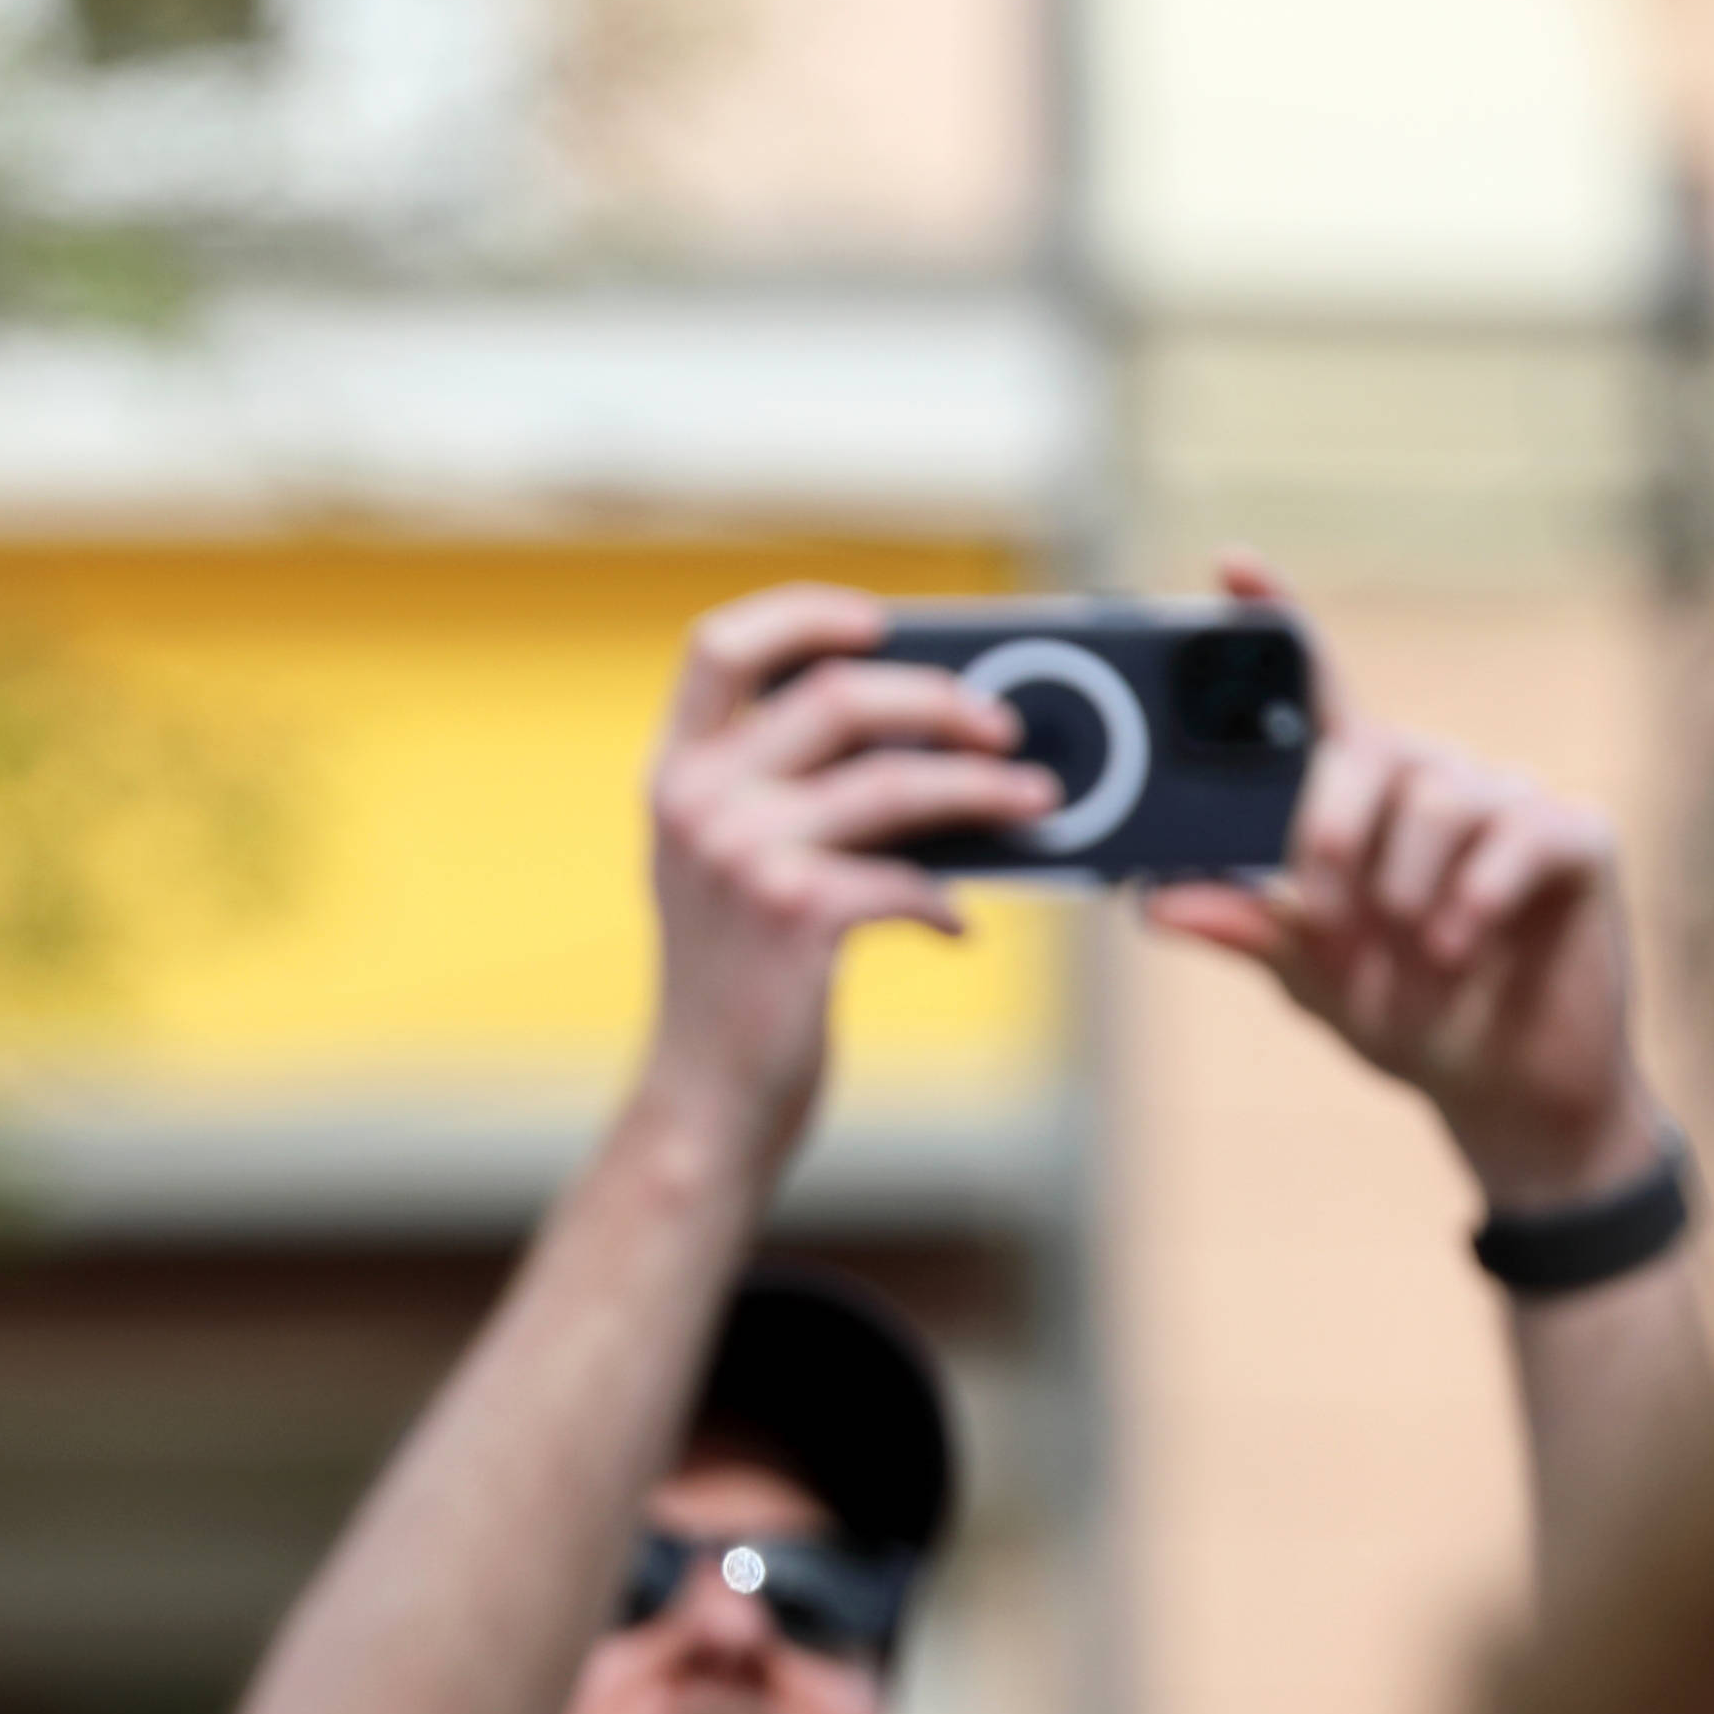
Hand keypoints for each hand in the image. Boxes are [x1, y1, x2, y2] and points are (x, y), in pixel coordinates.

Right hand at [640, 585, 1060, 1166]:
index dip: (804, 612)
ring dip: (984, 786)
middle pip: (840, 694)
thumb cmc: (735, 982)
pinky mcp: (794, 916)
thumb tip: (927, 740)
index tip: (879, 623)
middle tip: (1004, 726)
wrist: (704, 1101)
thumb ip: (784, 794)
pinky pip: (907, 875)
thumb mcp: (729, 870)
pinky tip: (955, 925)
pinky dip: (946, 898)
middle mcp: (695, 802)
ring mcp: (738, 857)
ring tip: (1038, 798)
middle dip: (942, 699)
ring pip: (895, 778)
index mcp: (674, 774)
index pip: (719, 644)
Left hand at [1137, 563, 1666, 1213]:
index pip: (1314, 694)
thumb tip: (1153, 899)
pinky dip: (1472, 896)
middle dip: (1330, 833)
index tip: (1230, 566)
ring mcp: (1510, 803)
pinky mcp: (1575, 840)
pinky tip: (1457, 943)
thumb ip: (1245, 927)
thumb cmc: (1408, 1013)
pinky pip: (1517, 835)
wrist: (1504, 1091)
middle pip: (1368, 751)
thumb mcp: (1309, 976)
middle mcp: (1434, 780)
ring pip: (1437, 797)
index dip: (1276, 623)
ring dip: (1402, 885)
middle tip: (1329, 915)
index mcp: (1361, 798)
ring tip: (1407, 950)